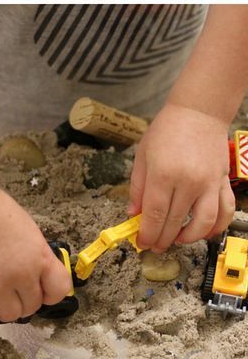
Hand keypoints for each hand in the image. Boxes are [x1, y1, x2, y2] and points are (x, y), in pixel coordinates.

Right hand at [0, 189, 72, 322]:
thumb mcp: (31, 234)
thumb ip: (38, 260)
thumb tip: (38, 283)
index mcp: (41, 257)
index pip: (59, 291)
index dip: (50, 293)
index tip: (40, 289)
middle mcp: (22, 275)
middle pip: (32, 306)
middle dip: (24, 299)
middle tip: (12, 286)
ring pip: (10, 315)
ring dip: (6, 307)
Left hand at [128, 102, 234, 251]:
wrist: (198, 112)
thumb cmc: (167, 129)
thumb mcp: (143, 154)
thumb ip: (137, 186)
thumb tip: (133, 213)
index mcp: (163, 173)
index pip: (154, 214)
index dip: (147, 233)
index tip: (141, 242)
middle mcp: (188, 181)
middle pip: (175, 222)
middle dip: (162, 239)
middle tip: (154, 246)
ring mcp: (209, 183)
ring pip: (203, 223)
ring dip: (189, 238)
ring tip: (177, 240)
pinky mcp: (223, 182)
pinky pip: (225, 212)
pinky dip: (217, 226)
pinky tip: (204, 231)